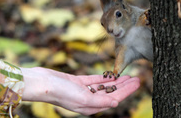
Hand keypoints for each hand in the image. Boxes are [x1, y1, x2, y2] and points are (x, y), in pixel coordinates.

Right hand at [20, 67, 139, 114]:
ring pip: (105, 86)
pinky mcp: (79, 82)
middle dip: (125, 86)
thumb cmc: (62, 92)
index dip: (127, 91)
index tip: (138, 83)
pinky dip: (104, 77)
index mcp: (91, 107)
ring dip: (117, 81)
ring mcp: (84, 91)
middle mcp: (89, 100)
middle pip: (112, 92)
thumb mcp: (83, 99)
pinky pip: (95, 80)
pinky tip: (112, 74)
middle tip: (137, 78)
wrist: (43, 83)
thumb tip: (115, 104)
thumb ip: (100, 102)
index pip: (114, 98)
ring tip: (128, 75)